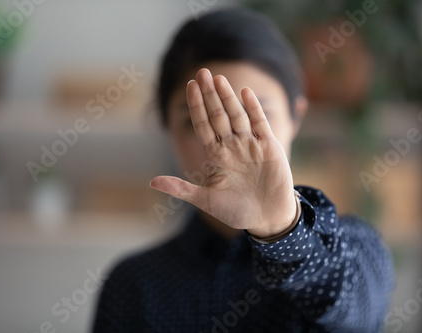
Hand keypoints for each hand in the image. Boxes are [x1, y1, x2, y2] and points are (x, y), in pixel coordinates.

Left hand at [150, 68, 295, 237]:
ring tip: (218, 78)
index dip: (196, 106)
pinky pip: (259, 123)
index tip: (189, 86)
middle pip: (218, 115)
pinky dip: (253, 108)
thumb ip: (181, 189)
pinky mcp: (269, 146)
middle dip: (209, 95)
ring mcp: (250, 144)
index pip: (203, 125)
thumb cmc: (236, 211)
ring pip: (236, 115)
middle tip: (201, 72)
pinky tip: (244, 92)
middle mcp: (232, 146)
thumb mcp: (206, 200)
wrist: (267, 218)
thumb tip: (152, 182)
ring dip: (228, 97)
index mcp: (216, 155)